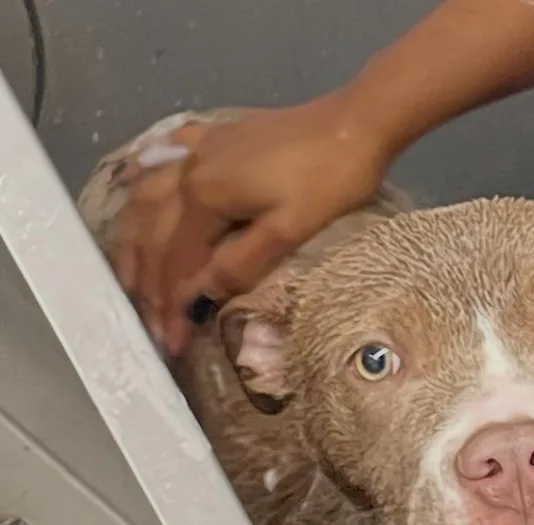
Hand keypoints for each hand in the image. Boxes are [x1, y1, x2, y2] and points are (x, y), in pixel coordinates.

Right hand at [114, 92, 388, 353]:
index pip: (178, 264)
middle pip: (154, 236)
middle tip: (150, 325)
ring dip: (134, 241)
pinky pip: (163, 159)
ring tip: (128, 277)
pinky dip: (143, 181)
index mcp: (204, 196)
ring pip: (147, 200)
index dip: (171, 307)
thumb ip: (239, 264)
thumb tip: (198, 295)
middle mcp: (187, 170)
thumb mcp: (288, 230)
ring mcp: (197, 148)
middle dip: (149, 286)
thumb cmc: (330, 181)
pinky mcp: (214, 136)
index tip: (169, 343)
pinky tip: (131, 186)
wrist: (356, 123)